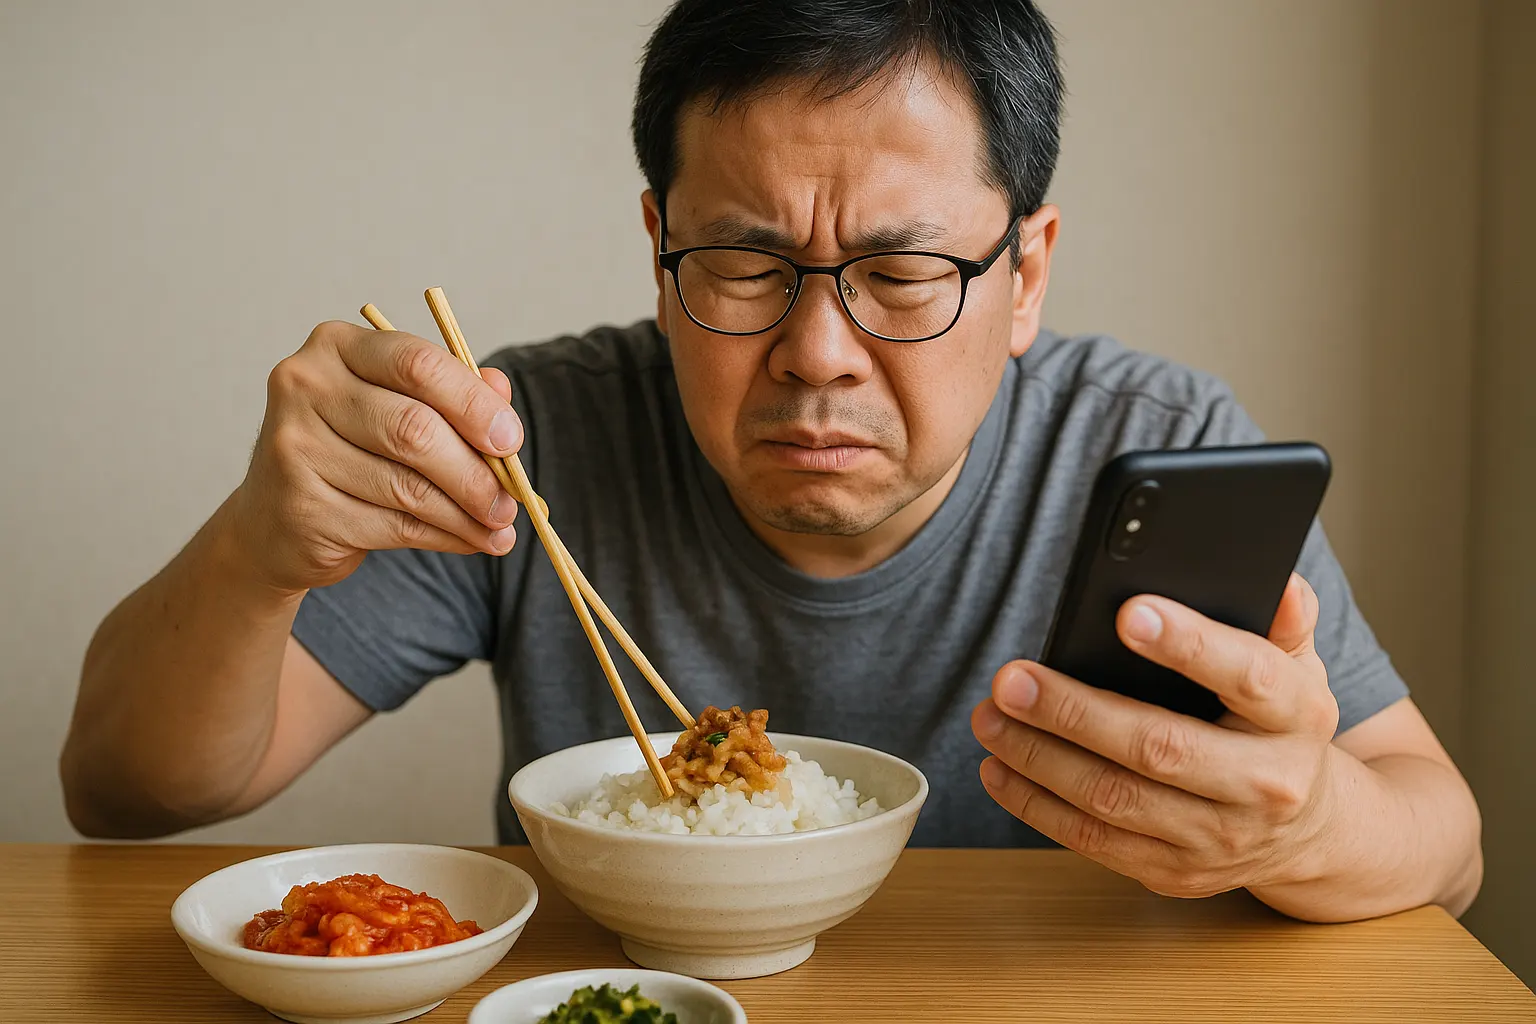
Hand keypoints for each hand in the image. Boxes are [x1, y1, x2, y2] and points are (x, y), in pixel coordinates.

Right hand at [226, 320, 523, 592]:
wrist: (273, 520)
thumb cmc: (351, 451)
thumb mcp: (400, 409)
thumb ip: (453, 395)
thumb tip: (502, 393)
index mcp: (336, 346)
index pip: (417, 363)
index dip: (474, 404)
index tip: (511, 440)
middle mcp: (305, 386)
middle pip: (414, 429)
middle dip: (476, 471)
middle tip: (512, 500)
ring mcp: (294, 446)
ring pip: (407, 486)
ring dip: (466, 513)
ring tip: (499, 527)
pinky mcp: (300, 506)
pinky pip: (393, 525)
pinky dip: (442, 536)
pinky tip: (469, 541)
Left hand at [972, 574, 1340, 898]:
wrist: (1307, 830)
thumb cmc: (1278, 728)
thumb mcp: (1297, 669)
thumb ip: (1282, 623)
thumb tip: (1279, 583)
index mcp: (1297, 718)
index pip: (1247, 676)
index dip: (1189, 645)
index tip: (1128, 615)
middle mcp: (1265, 785)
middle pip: (1160, 747)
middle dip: (1074, 711)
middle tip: (1012, 679)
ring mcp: (1219, 837)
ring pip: (1114, 798)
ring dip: (1039, 758)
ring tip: (991, 718)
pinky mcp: (1176, 872)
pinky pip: (1094, 842)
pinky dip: (1037, 805)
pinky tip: (1000, 768)